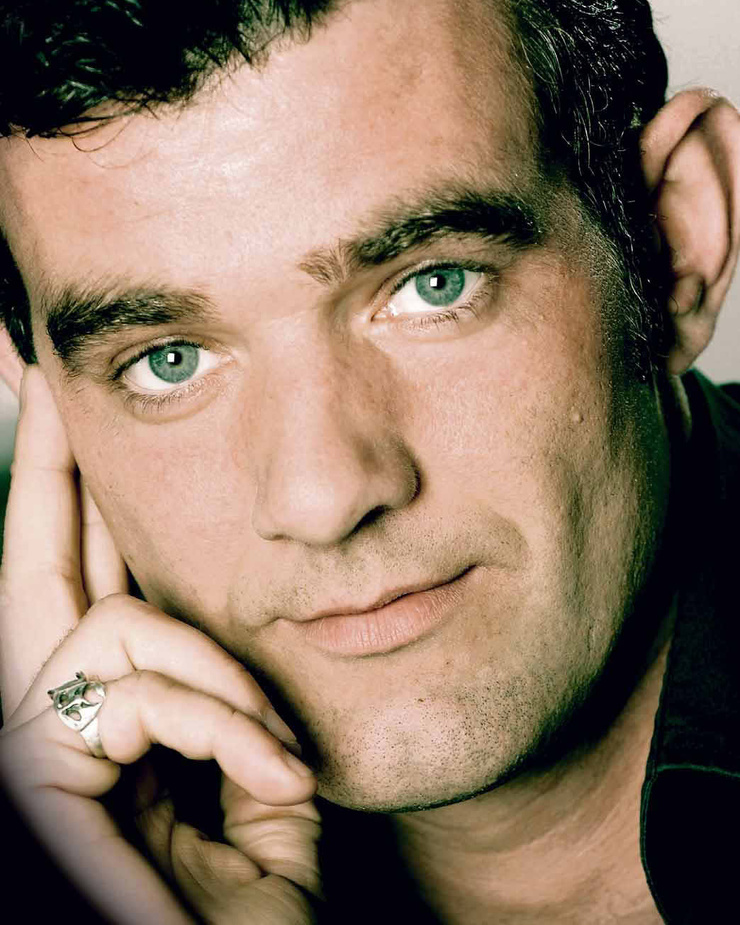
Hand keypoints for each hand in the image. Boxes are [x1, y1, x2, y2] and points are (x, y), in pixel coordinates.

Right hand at [0, 367, 321, 923]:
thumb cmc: (253, 903)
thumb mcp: (257, 776)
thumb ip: (232, 701)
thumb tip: (241, 624)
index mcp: (107, 715)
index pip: (82, 579)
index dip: (69, 496)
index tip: (66, 407)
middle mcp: (51, 718)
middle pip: (36, 559)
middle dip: (47, 457)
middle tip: (24, 354)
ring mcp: (32, 744)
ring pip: (110, 623)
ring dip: (217, 681)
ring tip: (274, 758)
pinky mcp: (31, 773)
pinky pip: (134, 684)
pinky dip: (219, 722)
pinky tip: (268, 772)